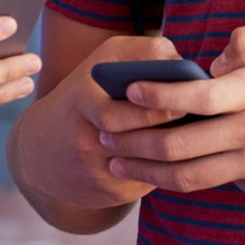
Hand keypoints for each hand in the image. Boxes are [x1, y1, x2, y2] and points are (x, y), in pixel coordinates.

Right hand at [17, 35, 188, 212]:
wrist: (42, 151)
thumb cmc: (87, 94)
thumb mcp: (103, 62)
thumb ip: (141, 52)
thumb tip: (181, 60)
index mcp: (81, 101)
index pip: (118, 111)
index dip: (154, 108)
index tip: (184, 102)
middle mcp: (83, 138)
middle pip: (135, 141)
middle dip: (169, 131)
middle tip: (202, 121)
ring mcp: (93, 169)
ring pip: (145, 165)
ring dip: (173, 152)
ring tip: (200, 135)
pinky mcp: (106, 192)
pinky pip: (145, 182)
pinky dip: (166, 169)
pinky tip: (185, 156)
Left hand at [99, 23, 244, 202]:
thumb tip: (213, 61)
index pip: (192, 97)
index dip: (153, 97)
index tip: (128, 93)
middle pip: (177, 143)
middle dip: (132, 140)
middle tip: (103, 135)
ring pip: (189, 176)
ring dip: (146, 170)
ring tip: (120, 163)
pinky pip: (222, 182)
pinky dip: (192, 176)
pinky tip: (170, 170)